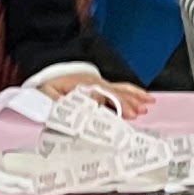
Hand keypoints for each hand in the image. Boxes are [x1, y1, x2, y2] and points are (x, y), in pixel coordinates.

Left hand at [34, 69, 153, 116]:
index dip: (110, 104)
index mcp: (81, 84)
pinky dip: (134, 93)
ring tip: (147, 105)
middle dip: (126, 102)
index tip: (119, 114)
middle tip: (136, 113)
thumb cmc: (48, 90)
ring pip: (121, 89)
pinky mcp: (102, 87)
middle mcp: (94, 83)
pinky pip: (122, 88)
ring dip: (134, 97)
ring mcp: (100, 84)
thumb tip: (86, 105)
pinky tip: (145, 99)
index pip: (100, 94)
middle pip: (114, 91)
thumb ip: (65, 102)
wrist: (47, 80)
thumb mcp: (50, 95)